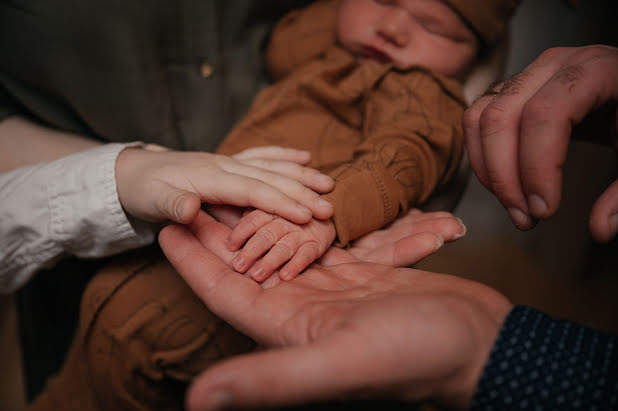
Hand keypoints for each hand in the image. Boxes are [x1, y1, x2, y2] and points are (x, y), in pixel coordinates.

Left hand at [115, 146, 333, 224]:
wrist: (132, 170)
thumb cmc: (143, 190)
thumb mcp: (151, 200)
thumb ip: (172, 205)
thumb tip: (192, 208)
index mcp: (210, 178)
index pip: (252, 191)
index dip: (280, 202)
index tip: (306, 215)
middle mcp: (225, 166)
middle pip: (270, 177)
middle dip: (301, 191)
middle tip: (329, 207)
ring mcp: (229, 161)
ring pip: (271, 165)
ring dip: (300, 174)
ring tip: (328, 183)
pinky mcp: (229, 162)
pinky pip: (262, 156)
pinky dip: (283, 156)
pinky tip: (303, 157)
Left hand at [158, 212, 510, 410]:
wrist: (479, 344)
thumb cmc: (418, 358)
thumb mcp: (340, 363)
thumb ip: (272, 380)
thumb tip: (197, 402)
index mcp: (287, 329)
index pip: (224, 292)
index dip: (191, 262)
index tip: (164, 227)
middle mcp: (302, 312)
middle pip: (246, 267)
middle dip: (215, 233)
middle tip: (190, 194)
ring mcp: (330, 293)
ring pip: (278, 250)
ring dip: (253, 222)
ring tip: (232, 190)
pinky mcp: (358, 276)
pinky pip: (315, 244)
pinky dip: (296, 221)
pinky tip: (286, 200)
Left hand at [226, 209, 335, 281]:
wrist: (331, 235)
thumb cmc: (288, 223)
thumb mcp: (262, 214)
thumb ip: (241, 218)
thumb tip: (207, 215)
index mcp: (271, 209)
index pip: (254, 218)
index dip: (241, 232)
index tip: (229, 247)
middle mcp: (288, 219)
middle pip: (268, 232)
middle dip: (253, 250)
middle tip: (238, 266)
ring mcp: (305, 231)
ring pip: (284, 246)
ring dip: (270, 261)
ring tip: (256, 276)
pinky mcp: (321, 243)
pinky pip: (307, 254)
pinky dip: (295, 265)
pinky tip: (284, 277)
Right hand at [463, 45, 617, 241]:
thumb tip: (601, 229)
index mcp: (596, 69)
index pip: (546, 115)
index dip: (538, 167)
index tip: (545, 211)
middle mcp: (554, 66)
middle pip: (503, 117)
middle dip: (506, 177)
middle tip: (526, 219)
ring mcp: (527, 75)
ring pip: (481, 118)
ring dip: (489, 171)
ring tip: (514, 207)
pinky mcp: (511, 90)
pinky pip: (477, 119)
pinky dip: (482, 158)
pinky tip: (503, 187)